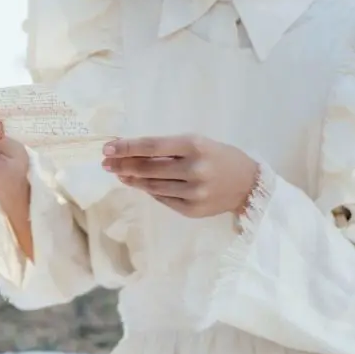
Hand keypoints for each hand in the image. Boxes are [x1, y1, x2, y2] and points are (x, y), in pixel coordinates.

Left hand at [102, 135, 258, 217]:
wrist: (248, 184)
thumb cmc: (219, 157)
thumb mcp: (197, 143)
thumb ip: (168, 148)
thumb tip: (130, 152)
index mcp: (195, 146)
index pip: (152, 146)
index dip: (127, 147)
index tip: (107, 148)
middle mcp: (194, 170)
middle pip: (148, 168)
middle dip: (123, 165)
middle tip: (106, 163)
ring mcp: (194, 193)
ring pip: (152, 187)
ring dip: (132, 180)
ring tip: (120, 174)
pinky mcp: (192, 210)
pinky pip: (163, 199)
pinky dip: (150, 191)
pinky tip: (140, 185)